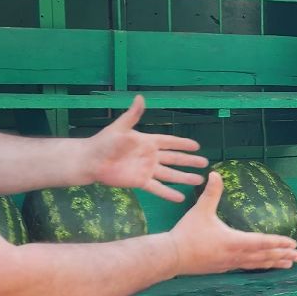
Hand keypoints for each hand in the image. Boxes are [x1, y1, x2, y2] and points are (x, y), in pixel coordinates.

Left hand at [86, 96, 208, 201]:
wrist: (91, 161)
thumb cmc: (104, 142)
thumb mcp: (120, 127)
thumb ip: (133, 115)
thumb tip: (140, 97)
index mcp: (147, 141)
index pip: (170, 142)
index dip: (183, 144)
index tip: (197, 146)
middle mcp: (150, 156)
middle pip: (175, 159)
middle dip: (190, 161)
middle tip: (205, 163)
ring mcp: (147, 170)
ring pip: (170, 175)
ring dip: (184, 178)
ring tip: (199, 180)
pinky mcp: (141, 182)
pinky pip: (158, 188)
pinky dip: (169, 193)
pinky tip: (180, 198)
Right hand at [167, 173, 296, 274]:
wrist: (171, 256)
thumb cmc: (187, 233)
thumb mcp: (200, 210)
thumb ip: (211, 192)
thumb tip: (215, 173)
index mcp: (233, 241)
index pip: (262, 242)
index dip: (278, 242)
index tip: (293, 243)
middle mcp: (235, 255)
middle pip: (264, 256)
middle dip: (282, 255)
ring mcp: (229, 263)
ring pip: (256, 264)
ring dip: (273, 263)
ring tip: (288, 264)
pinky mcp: (222, 268)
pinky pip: (246, 267)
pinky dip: (258, 266)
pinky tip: (262, 266)